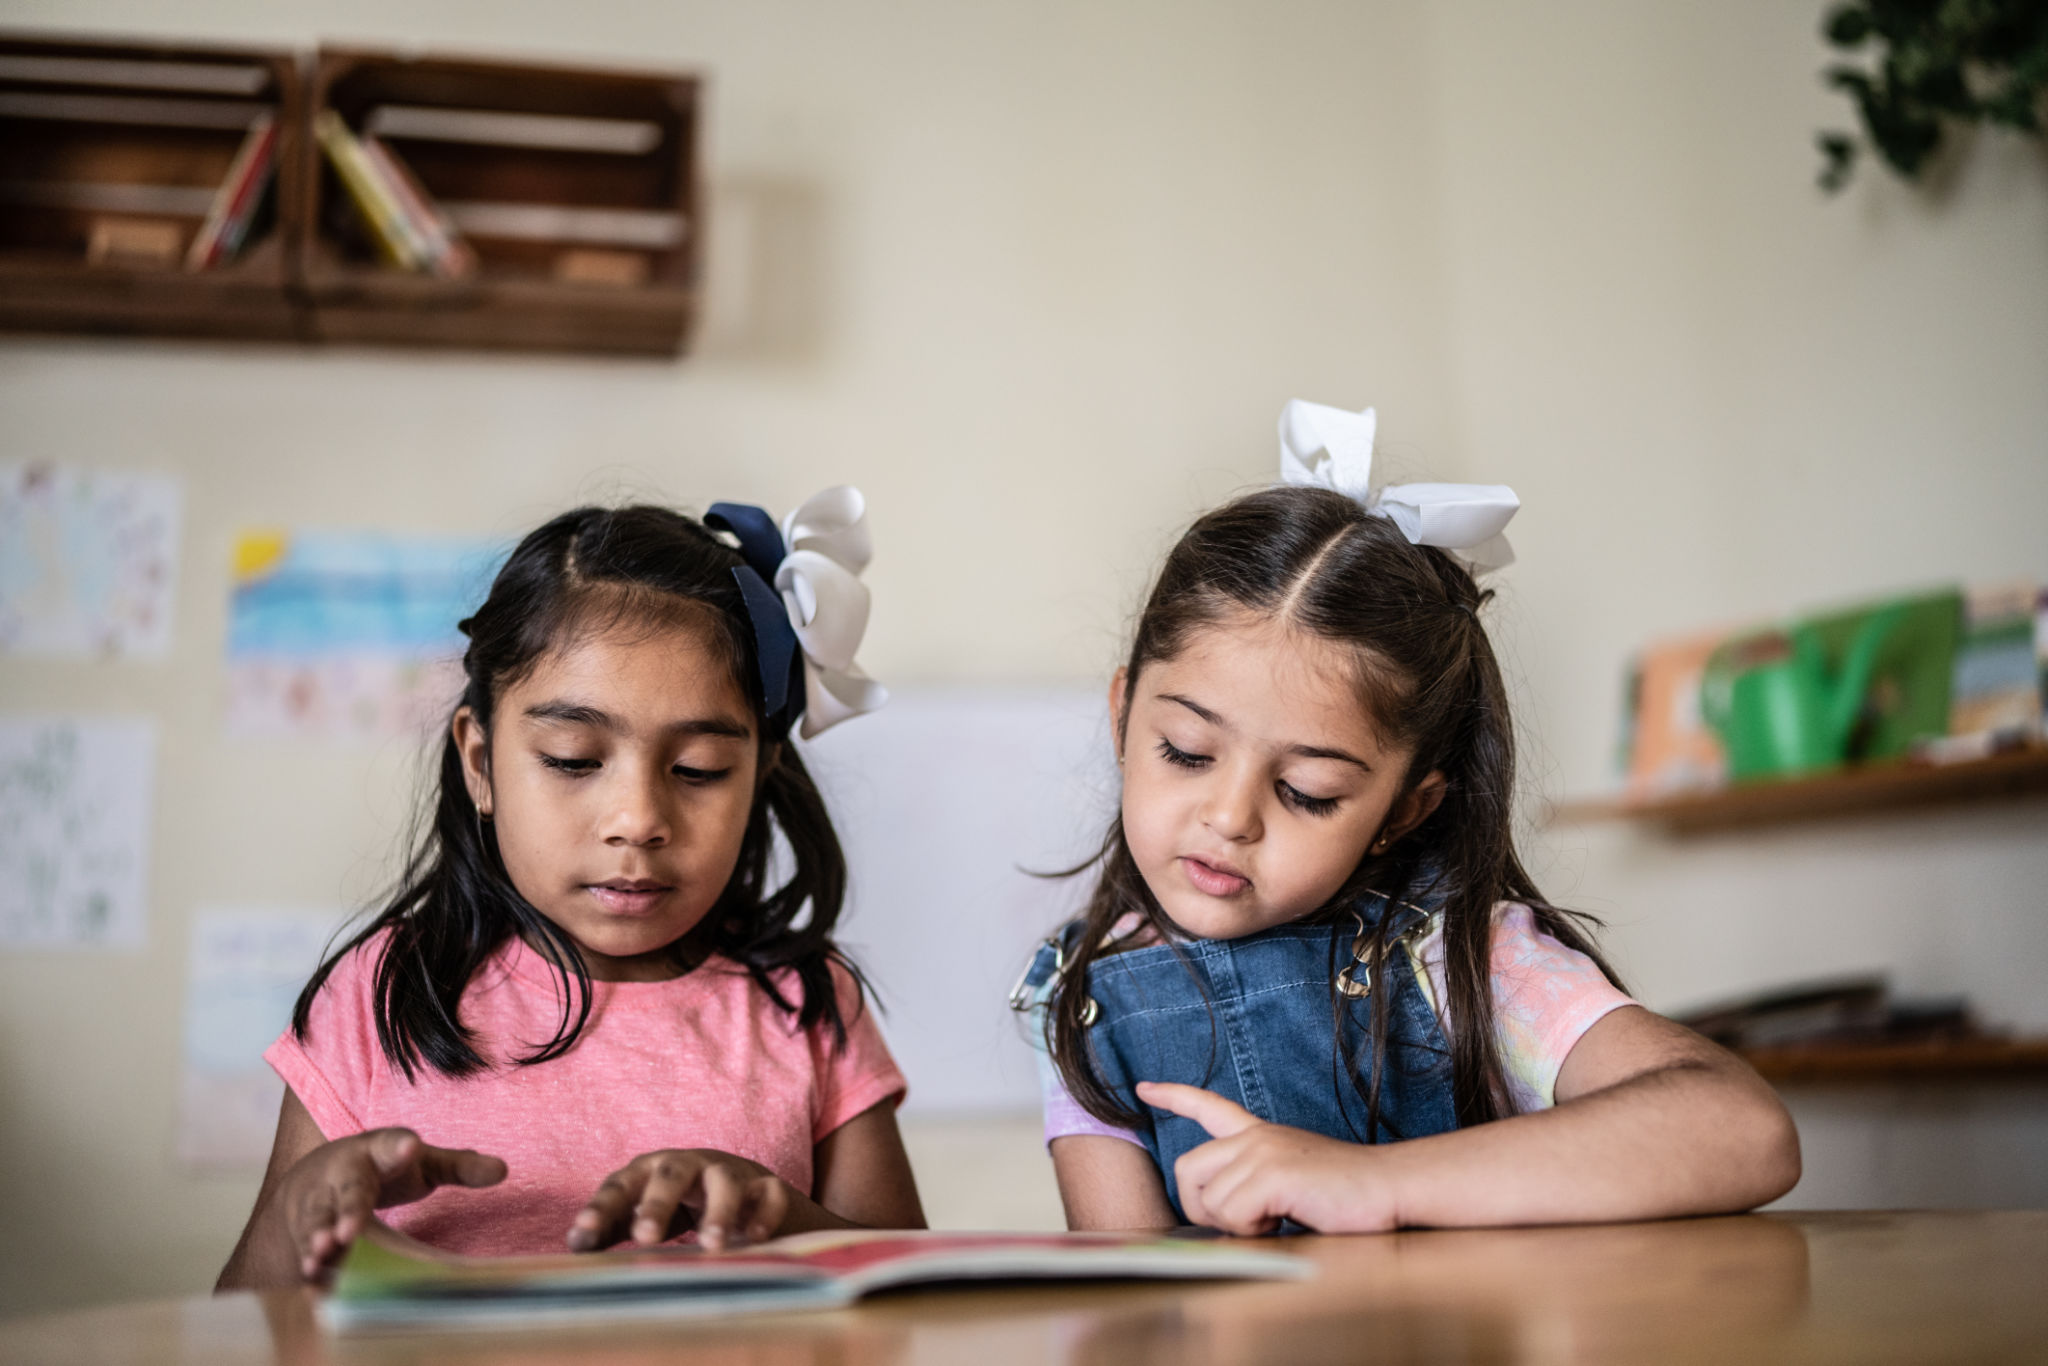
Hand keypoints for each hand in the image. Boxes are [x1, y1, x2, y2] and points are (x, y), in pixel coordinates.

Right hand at [276, 1129, 506, 1281]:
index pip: (389, 1144)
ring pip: (317, 1221)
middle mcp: (344, 1174)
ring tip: (321, 1254)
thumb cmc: (383, 1167)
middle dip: (349, 1208)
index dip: (399, 1146)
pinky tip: (310, 1278)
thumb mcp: (421, 1162)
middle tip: (349, 1230)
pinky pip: (303, 1247)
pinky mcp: (304, 1230)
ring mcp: (319, 1203)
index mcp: (378, 1150)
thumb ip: (459, 1166)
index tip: (410, 1146)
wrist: (314, 1176)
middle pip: (349, 1190)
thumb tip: (504, 1170)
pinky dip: (306, 1263)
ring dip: (318, 1238)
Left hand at [569, 1149, 793, 1252]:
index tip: (584, 1235)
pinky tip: (753, 1239)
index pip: (622, 1184)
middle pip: (671, 1174)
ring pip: (725, 1182)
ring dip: (718, 1211)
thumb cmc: (683, 1205)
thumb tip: (577, 1245)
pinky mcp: (766, 1187)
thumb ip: (612, 1228)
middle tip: (644, 1237)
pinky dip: (763, 1214)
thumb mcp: (646, 1215)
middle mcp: (691, 1166)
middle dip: (657, 1203)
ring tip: (710, 1245)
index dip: (602, 1207)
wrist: (748, 1191)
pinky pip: (769, 1194)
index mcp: (652, 1171)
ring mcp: (731, 1174)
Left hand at [1138, 1081, 1401, 1235]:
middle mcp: (1256, 1137)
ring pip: (1209, 1200)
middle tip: (1243, 1222)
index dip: (1174, 1097)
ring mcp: (1262, 1151)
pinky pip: (1232, 1214)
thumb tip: (1222, 1215)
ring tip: (1276, 1219)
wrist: (1390, 1188)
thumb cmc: (1346, 1196)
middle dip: (1201, 1207)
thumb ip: (1254, 1184)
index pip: (1209, 1107)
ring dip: (1238, 1225)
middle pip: (1188, 1170)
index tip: (1144, 1088)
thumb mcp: (1291, 1180)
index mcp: (1261, 1134)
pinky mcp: (1273, 1173)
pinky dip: (1253, 1230)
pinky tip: (1283, 1220)